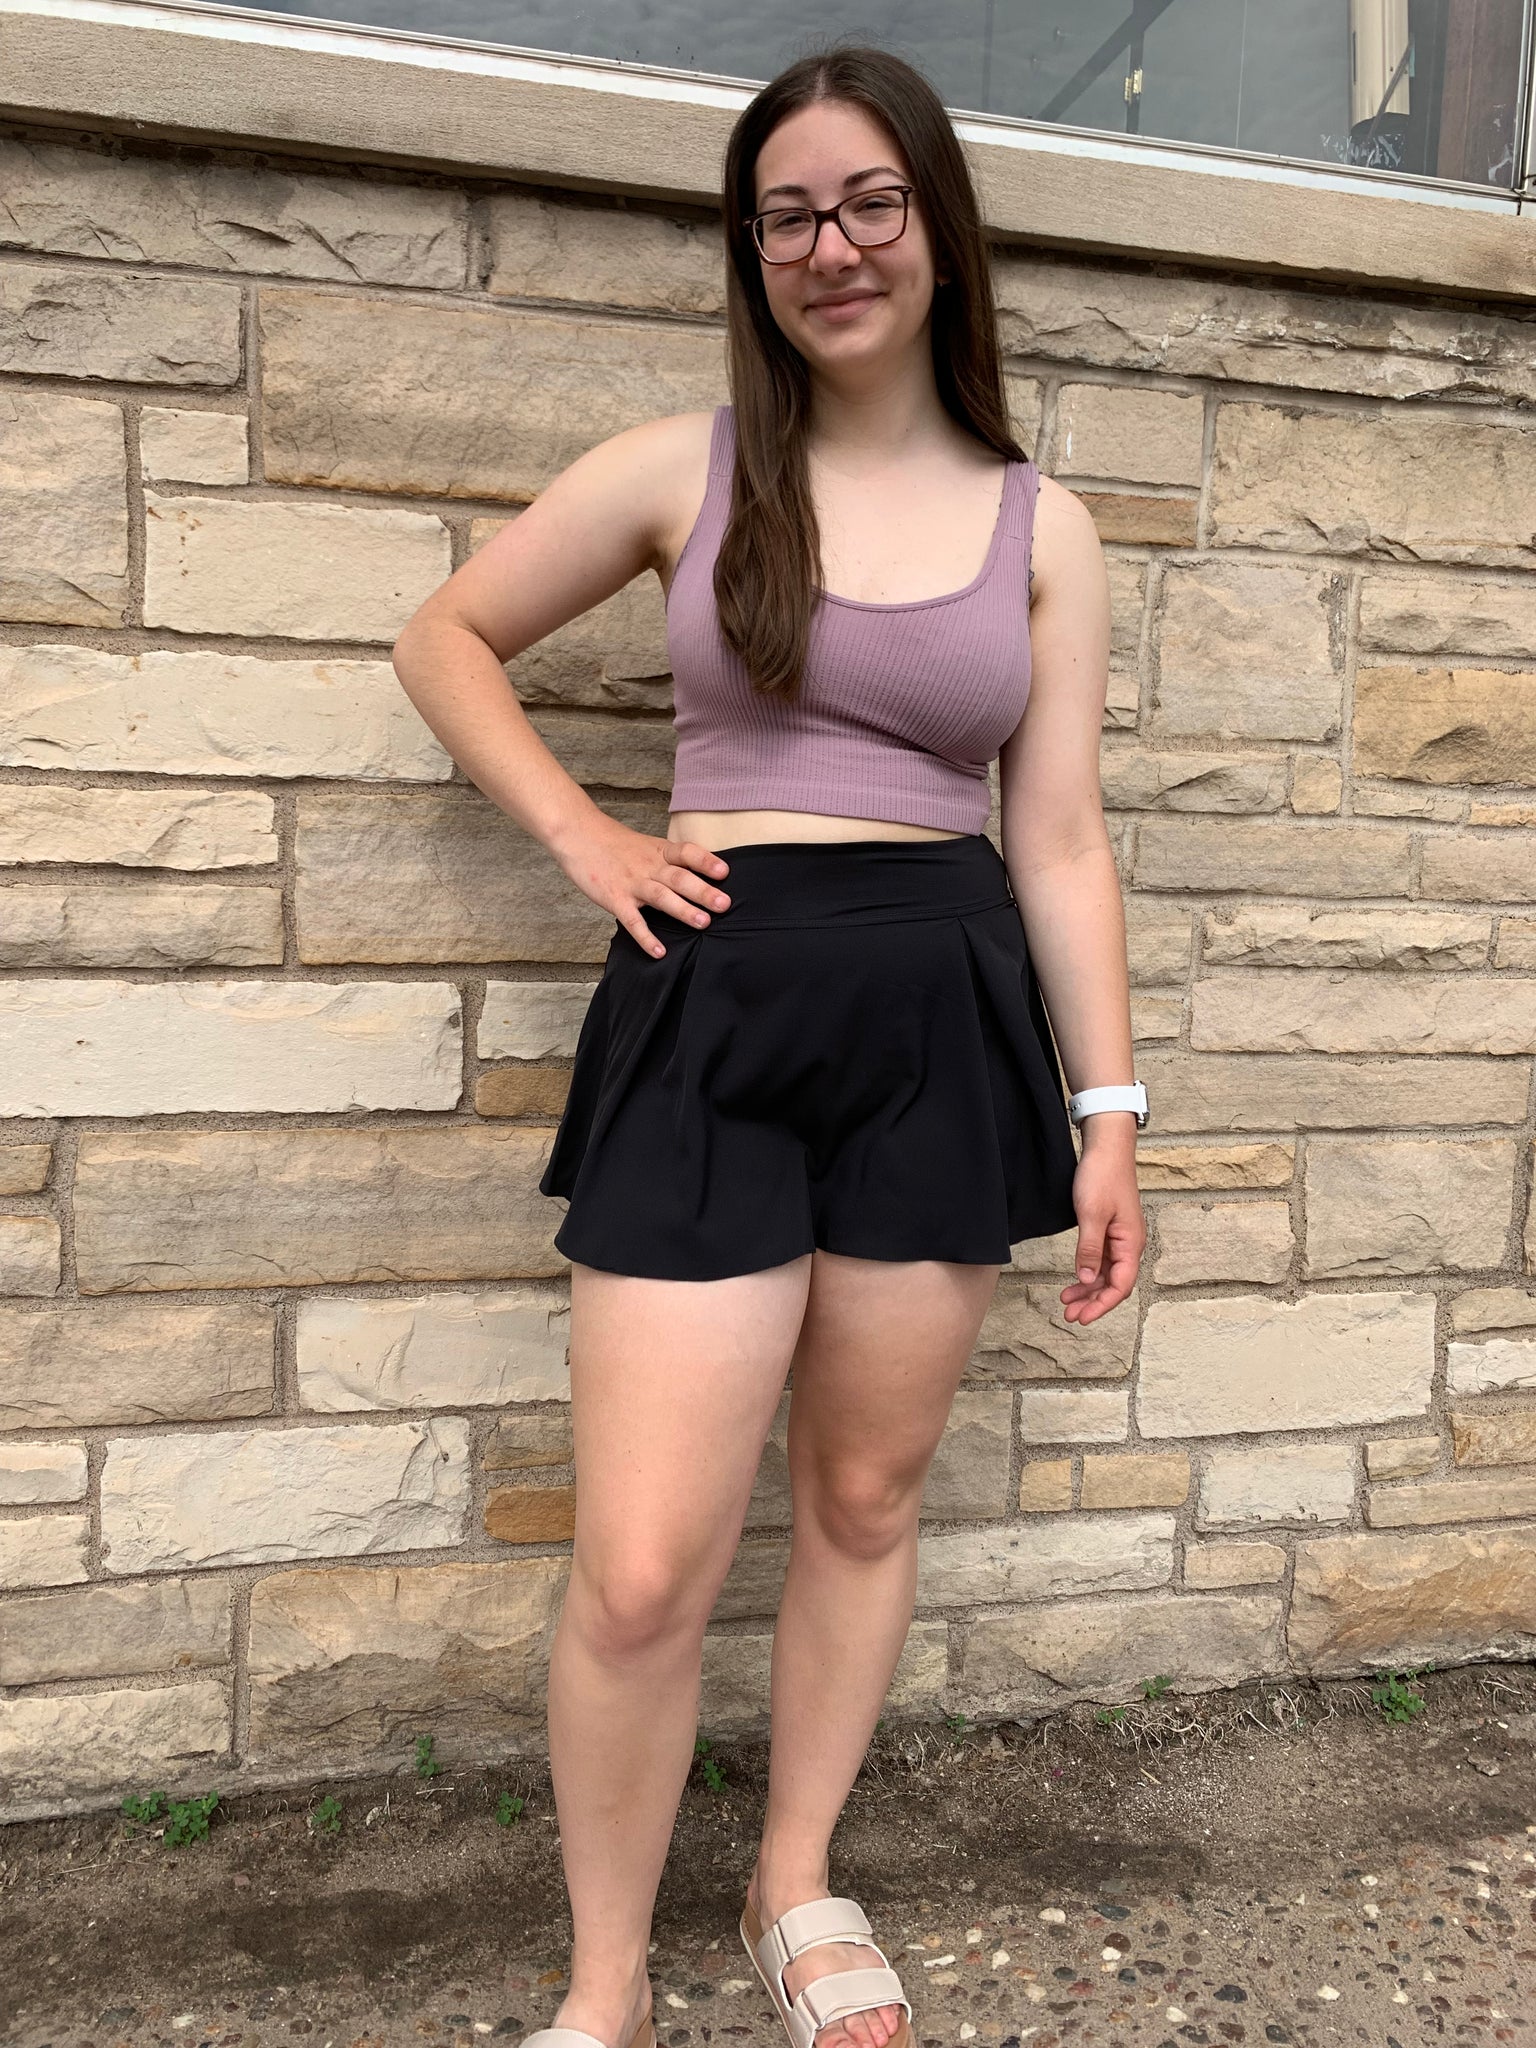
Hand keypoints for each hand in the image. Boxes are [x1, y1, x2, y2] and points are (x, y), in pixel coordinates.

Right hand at [552, 815, 731, 957]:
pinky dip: (646, 937)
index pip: (686, 853)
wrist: (578, 834)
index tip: (725, 872)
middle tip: (724, 904)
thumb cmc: (613, 843)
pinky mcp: (615, 899)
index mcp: (658, 851)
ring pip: (661, 896)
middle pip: (679, 878)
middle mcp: (649, 866)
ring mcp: (632, 883)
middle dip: (703, 891)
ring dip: (683, 910)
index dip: (706, 861)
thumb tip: (697, 874)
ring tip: (704, 923)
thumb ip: (668, 859)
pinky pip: (632, 921)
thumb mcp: (646, 844)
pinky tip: (659, 951)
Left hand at [1060, 1123, 1144, 1324]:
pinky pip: (1102, 1259)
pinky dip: (1088, 1271)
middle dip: (1093, 1302)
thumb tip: (1087, 1279)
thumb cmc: (1102, 1176)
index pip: (1121, 1286)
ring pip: (1107, 1273)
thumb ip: (1089, 1249)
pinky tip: (1075, 1278)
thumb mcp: (1091, 1214)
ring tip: (1066, 1301)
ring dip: (1088, 1289)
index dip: (1102, 1305)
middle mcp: (1129, 1244)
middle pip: (1114, 1284)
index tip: (1082, 1318)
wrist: (1106, 1147)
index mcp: (1131, 1243)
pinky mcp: (1110, 1229)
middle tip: (1070, 1316)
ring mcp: (1120, 1237)